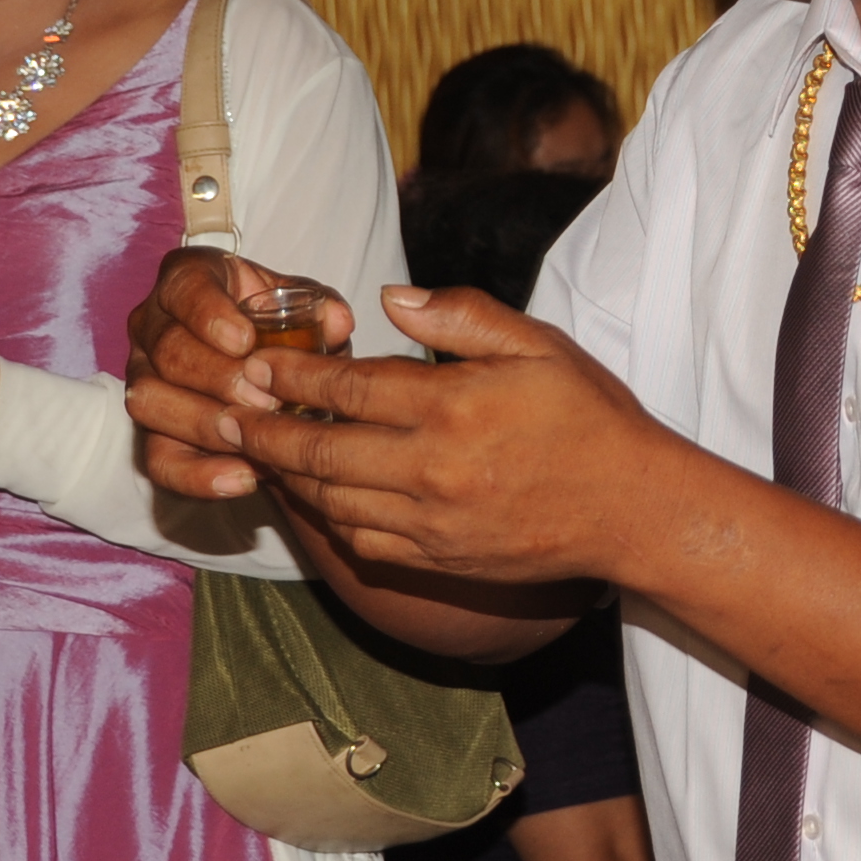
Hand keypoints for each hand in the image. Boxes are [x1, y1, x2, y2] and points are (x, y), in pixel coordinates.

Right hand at [125, 247, 353, 499]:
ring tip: (256, 440)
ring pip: (152, 403)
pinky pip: (158, 459)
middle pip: (169, 352)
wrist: (265, 367)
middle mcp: (153, 325)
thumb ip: (320, 309)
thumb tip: (338, 323)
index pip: (184, 289)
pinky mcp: (150, 431)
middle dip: (218, 379)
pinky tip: (244, 479)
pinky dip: (198, 475)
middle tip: (266, 400)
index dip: (209, 315)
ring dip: (206, 425)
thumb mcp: (303, 306)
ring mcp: (144, 378)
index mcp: (187, 279)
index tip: (245, 340)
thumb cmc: (280, 323)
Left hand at [230, 285, 684, 587]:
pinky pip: (361, 542)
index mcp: (452, 406)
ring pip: (332, 500)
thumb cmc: (590, 417)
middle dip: (265, 430)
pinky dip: (327, 518)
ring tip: (260, 454)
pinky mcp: (438, 560)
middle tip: (228, 415)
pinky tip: (316, 497)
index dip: (295, 375)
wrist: (631, 509)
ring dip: (288, 475)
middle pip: (322, 449)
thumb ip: (460, 316)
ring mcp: (431, 522)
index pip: (349, 387)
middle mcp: (431, 469)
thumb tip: (389, 299)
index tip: (260, 365)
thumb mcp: (538, 345)